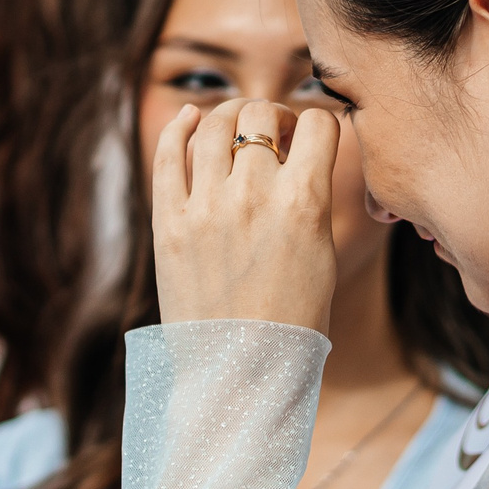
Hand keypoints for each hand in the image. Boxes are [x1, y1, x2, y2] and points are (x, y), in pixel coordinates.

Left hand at [152, 98, 338, 330]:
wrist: (241, 373)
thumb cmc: (292, 322)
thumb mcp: (322, 255)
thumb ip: (312, 199)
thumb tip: (300, 157)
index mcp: (304, 203)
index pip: (319, 126)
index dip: (318, 127)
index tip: (309, 140)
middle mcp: (253, 196)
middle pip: (260, 115)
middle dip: (273, 117)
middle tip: (273, 136)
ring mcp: (205, 207)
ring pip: (213, 125)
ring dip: (228, 117)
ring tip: (234, 131)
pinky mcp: (168, 224)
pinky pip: (166, 155)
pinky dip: (178, 127)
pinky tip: (189, 119)